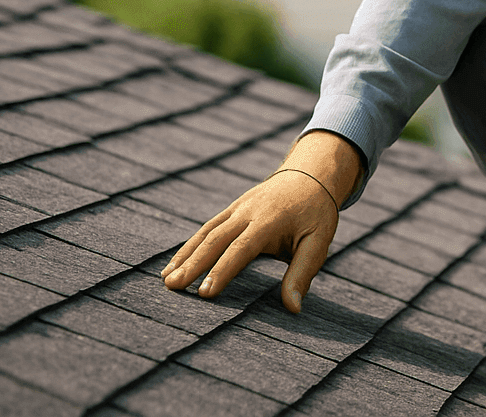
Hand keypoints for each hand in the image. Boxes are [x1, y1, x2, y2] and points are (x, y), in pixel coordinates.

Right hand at [161, 131, 360, 312]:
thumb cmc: (316, 214)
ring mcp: (238, 207)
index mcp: (269, 221)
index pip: (241, 249)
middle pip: (215, 239)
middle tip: (173, 288)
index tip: (204, 293)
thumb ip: (302, 274)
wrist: (312, 175)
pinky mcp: (233, 208)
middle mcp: (248, 212)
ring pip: (206, 232)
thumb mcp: (318, 242)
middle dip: (193, 264)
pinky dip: (190, 245)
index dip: (222, 271)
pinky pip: (208, 227)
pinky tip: (175, 263)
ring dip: (185, 255)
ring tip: (167, 280)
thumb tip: (293, 309)